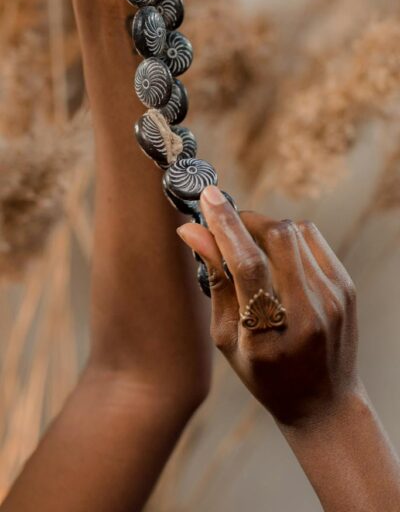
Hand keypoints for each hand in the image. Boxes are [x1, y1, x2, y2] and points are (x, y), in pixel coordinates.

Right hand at [177, 185, 357, 426]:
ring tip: (251, 245)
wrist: (324, 403)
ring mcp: (332, 297)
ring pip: (295, 231)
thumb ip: (214, 281)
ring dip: (266, 227)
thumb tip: (192, 230)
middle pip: (276, 236)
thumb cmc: (265, 374)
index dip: (225, 224)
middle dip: (246, 219)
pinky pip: (312, 239)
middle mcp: (308, 311)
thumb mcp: (227, 338)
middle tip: (227, 224)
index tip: (208, 196)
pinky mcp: (346, 286)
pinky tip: (277, 255)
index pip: (247, 264)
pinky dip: (288, 236)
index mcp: (268, 334)